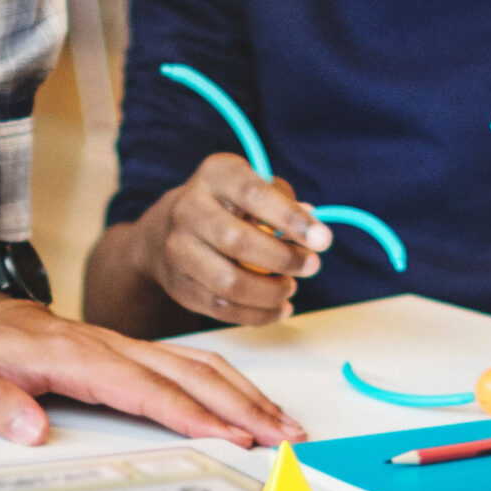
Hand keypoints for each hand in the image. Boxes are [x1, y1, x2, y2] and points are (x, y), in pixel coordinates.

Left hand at [0, 287, 304, 450]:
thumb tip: (30, 429)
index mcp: (72, 356)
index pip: (141, 387)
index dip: (187, 412)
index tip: (229, 436)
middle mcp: (106, 346)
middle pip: (185, 372)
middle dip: (239, 404)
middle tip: (285, 437)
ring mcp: (119, 346)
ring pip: (194, 363)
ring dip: (242, 392)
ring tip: (285, 423)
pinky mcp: (123, 352)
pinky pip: (183, 364)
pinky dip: (223, 383)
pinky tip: (247, 403)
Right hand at [135, 154, 330, 325]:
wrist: (167, 230)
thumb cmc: (228, 206)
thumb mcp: (252, 185)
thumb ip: (283, 202)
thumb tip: (312, 229)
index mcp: (215, 176)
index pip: (252, 193)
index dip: (290, 218)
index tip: (323, 240)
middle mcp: (188, 209)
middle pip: (237, 242)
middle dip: (283, 259)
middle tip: (311, 266)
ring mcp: (178, 250)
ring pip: (228, 283)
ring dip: (270, 292)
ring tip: (290, 288)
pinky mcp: (179, 285)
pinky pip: (222, 309)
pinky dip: (258, 314)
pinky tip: (279, 307)